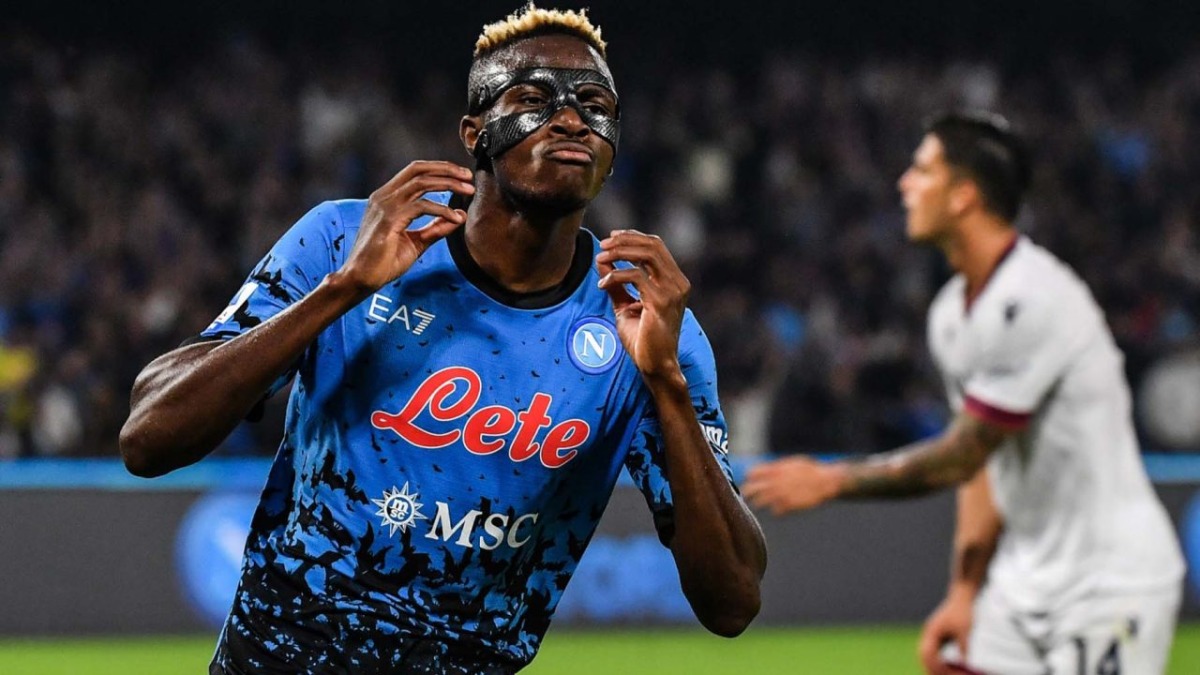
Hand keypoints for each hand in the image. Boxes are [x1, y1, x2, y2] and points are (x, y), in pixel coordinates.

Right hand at [337, 161, 474, 294]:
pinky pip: (421, 206)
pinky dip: (442, 209)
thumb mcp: (416, 242)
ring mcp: (384, 206)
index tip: (462, 176)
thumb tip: (460, 216)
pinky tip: (455, 217)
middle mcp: (383, 196)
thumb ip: (436, 228)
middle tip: (469, 176)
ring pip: (421, 183)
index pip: (414, 172)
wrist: (361, 279)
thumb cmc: (383, 262)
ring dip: (448, 183)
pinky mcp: (389, 220)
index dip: (439, 169)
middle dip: (447, 169)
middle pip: (418, 170)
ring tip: (468, 190)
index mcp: (386, 198)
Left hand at [596, 230, 689, 379]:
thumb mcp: (626, 307)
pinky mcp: (661, 301)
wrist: (655, 365)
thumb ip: (617, 285)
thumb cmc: (643, 340)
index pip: (656, 246)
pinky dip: (616, 275)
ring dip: (620, 252)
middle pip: (653, 245)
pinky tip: (603, 284)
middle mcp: (678, 283)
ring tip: (600, 258)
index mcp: (674, 281)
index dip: (633, 237)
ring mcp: (672, 291)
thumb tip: (602, 262)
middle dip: (625, 240)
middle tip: (603, 246)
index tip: (611, 238)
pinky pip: (636, 276)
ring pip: (647, 254)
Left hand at [743, 456, 842, 514]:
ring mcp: (781, 494)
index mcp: (775, 469)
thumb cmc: (810, 470)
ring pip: (760, 502)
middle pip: (751, 489)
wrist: (825, 481)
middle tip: (747, 496)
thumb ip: (776, 467)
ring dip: (758, 503)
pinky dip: (776, 510)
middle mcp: (775, 482)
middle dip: (747, 493)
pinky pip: (775, 511)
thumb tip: (763, 470)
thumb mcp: (792, 463)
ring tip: (759, 504)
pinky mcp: (789, 505)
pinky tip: (780, 508)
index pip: (752, 473)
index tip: (750, 481)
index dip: (749, 478)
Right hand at [918, 593, 974, 674]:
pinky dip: (940, 662)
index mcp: (932, 631)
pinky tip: (951, 668)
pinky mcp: (938, 637)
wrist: (961, 596)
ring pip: (928, 656)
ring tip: (949, 674)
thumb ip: (963, 646)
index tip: (947, 673)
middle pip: (924, 657)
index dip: (936, 665)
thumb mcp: (965, 630)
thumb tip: (965, 663)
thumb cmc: (963, 611)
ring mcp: (932, 636)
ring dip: (936, 667)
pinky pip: (935, 654)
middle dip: (933, 669)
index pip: (928, 653)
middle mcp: (929, 635)